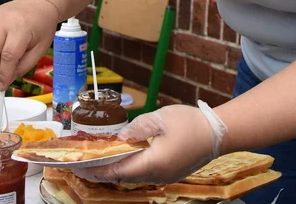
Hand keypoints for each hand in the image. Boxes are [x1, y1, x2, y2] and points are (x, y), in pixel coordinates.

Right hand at [0, 0, 58, 89]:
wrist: (37, 4)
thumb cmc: (42, 26)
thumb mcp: (40, 48)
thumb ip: (24, 65)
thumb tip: (7, 80)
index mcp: (21, 28)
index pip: (8, 55)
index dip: (4, 74)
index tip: (2, 86)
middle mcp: (3, 20)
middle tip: (2, 72)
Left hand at [74, 105, 215, 184]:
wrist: (219, 133)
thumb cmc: (191, 123)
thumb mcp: (160, 118)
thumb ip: (137, 129)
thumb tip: (120, 137)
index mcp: (151, 163)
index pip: (115, 171)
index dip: (94, 169)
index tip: (76, 165)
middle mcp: (156, 175)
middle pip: (122, 177)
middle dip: (100, 171)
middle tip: (81, 163)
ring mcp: (164, 176)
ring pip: (132, 177)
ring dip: (114, 170)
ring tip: (97, 161)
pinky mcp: (171, 173)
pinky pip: (143, 174)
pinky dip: (128, 168)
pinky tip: (122, 159)